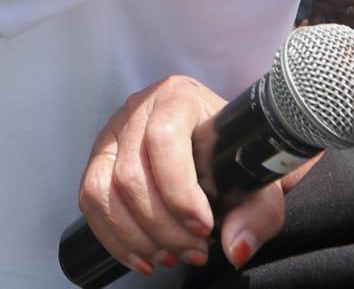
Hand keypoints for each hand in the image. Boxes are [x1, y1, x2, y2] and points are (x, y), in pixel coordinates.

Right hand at [78, 75, 315, 275]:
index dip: (179, 190)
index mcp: (179, 98)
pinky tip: (144, 255)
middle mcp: (138, 109)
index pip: (163, 138)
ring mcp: (113, 133)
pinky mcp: (100, 159)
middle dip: (163, 226)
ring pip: (103, 189)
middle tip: (195, 251)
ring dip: (136, 236)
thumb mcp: (264, 180)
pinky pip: (90, 200)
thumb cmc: (240, 156)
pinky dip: (114, 237)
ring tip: (170, 255)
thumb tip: (234, 247)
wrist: (225, 147)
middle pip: (131, 173)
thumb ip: (258, 213)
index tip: (204, 226)